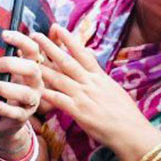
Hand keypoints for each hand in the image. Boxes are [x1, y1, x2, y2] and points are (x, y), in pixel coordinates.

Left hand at [0, 29, 44, 155]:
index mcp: (29, 68)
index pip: (32, 50)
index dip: (21, 40)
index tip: (3, 34)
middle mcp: (35, 83)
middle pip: (32, 69)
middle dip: (10, 64)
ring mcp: (31, 101)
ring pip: (24, 93)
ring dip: (3, 87)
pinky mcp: (23, 117)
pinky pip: (17, 113)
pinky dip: (4, 108)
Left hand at [31, 26, 160, 160]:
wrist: (132, 133)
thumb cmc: (126, 114)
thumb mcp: (114, 89)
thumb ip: (100, 77)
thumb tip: (93, 66)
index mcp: (100, 77)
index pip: (83, 54)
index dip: (69, 39)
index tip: (57, 27)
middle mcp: (90, 83)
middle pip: (67, 62)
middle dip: (50, 47)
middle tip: (35, 35)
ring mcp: (84, 97)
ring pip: (59, 78)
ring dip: (42, 67)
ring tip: (27, 58)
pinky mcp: (79, 112)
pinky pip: (59, 100)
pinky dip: (47, 93)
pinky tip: (35, 88)